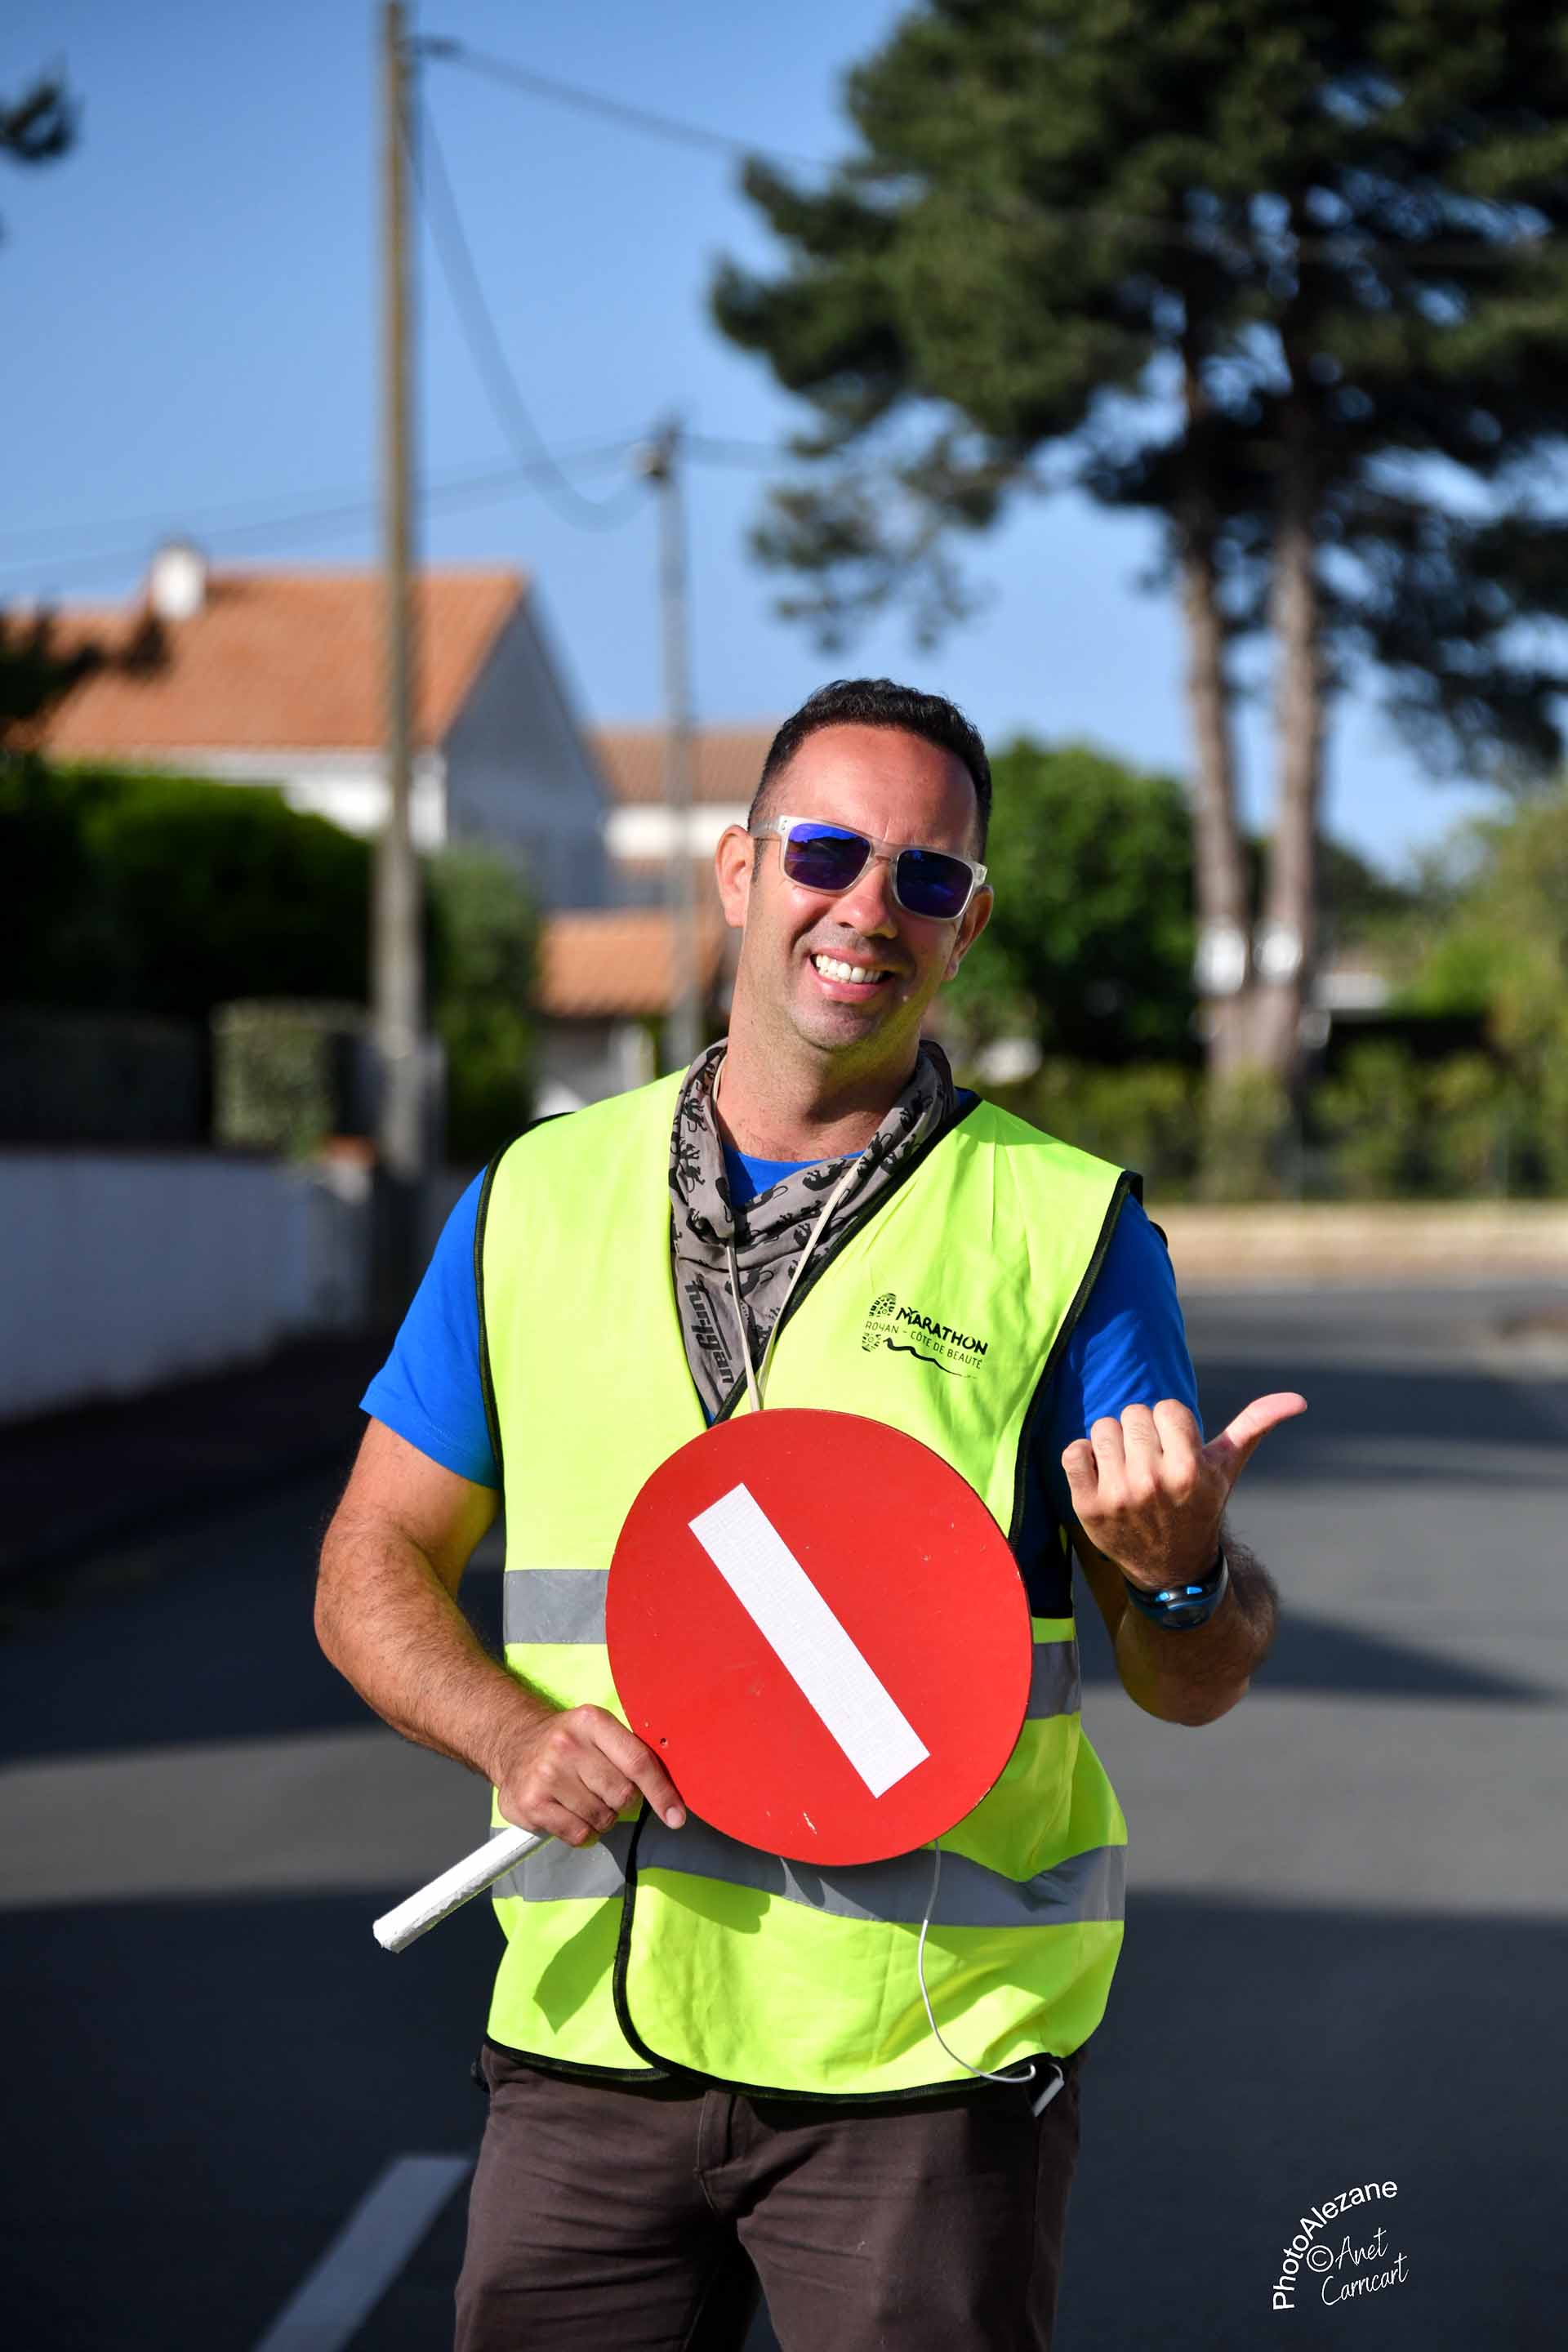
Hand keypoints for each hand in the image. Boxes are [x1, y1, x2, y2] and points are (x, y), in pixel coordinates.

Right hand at [494, 1702, 686, 1848]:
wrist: (512, 1743)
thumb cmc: (568, 1743)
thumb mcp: (597, 1732)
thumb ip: (630, 1754)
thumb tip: (672, 1796)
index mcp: (592, 1721)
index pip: (638, 1762)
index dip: (662, 1793)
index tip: (677, 1817)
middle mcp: (567, 1744)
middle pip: (623, 1795)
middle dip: (620, 1802)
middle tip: (602, 1790)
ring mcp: (547, 1774)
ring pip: (602, 1818)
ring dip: (600, 1818)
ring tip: (582, 1800)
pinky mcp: (532, 1803)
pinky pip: (578, 1834)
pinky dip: (582, 1832)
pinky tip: (568, 1814)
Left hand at [1062, 1392, 1306, 1591]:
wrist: (1171, 1569)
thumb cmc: (1199, 1506)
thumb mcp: (1227, 1468)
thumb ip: (1255, 1426)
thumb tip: (1298, 1398)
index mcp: (1190, 1469)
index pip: (1167, 1408)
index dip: (1171, 1427)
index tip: (1177, 1453)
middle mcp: (1153, 1481)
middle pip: (1133, 1413)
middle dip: (1143, 1433)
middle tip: (1152, 1464)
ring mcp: (1118, 1495)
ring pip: (1103, 1427)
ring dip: (1114, 1444)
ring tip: (1129, 1471)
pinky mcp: (1087, 1505)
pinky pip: (1073, 1451)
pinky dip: (1083, 1458)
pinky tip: (1103, 1477)